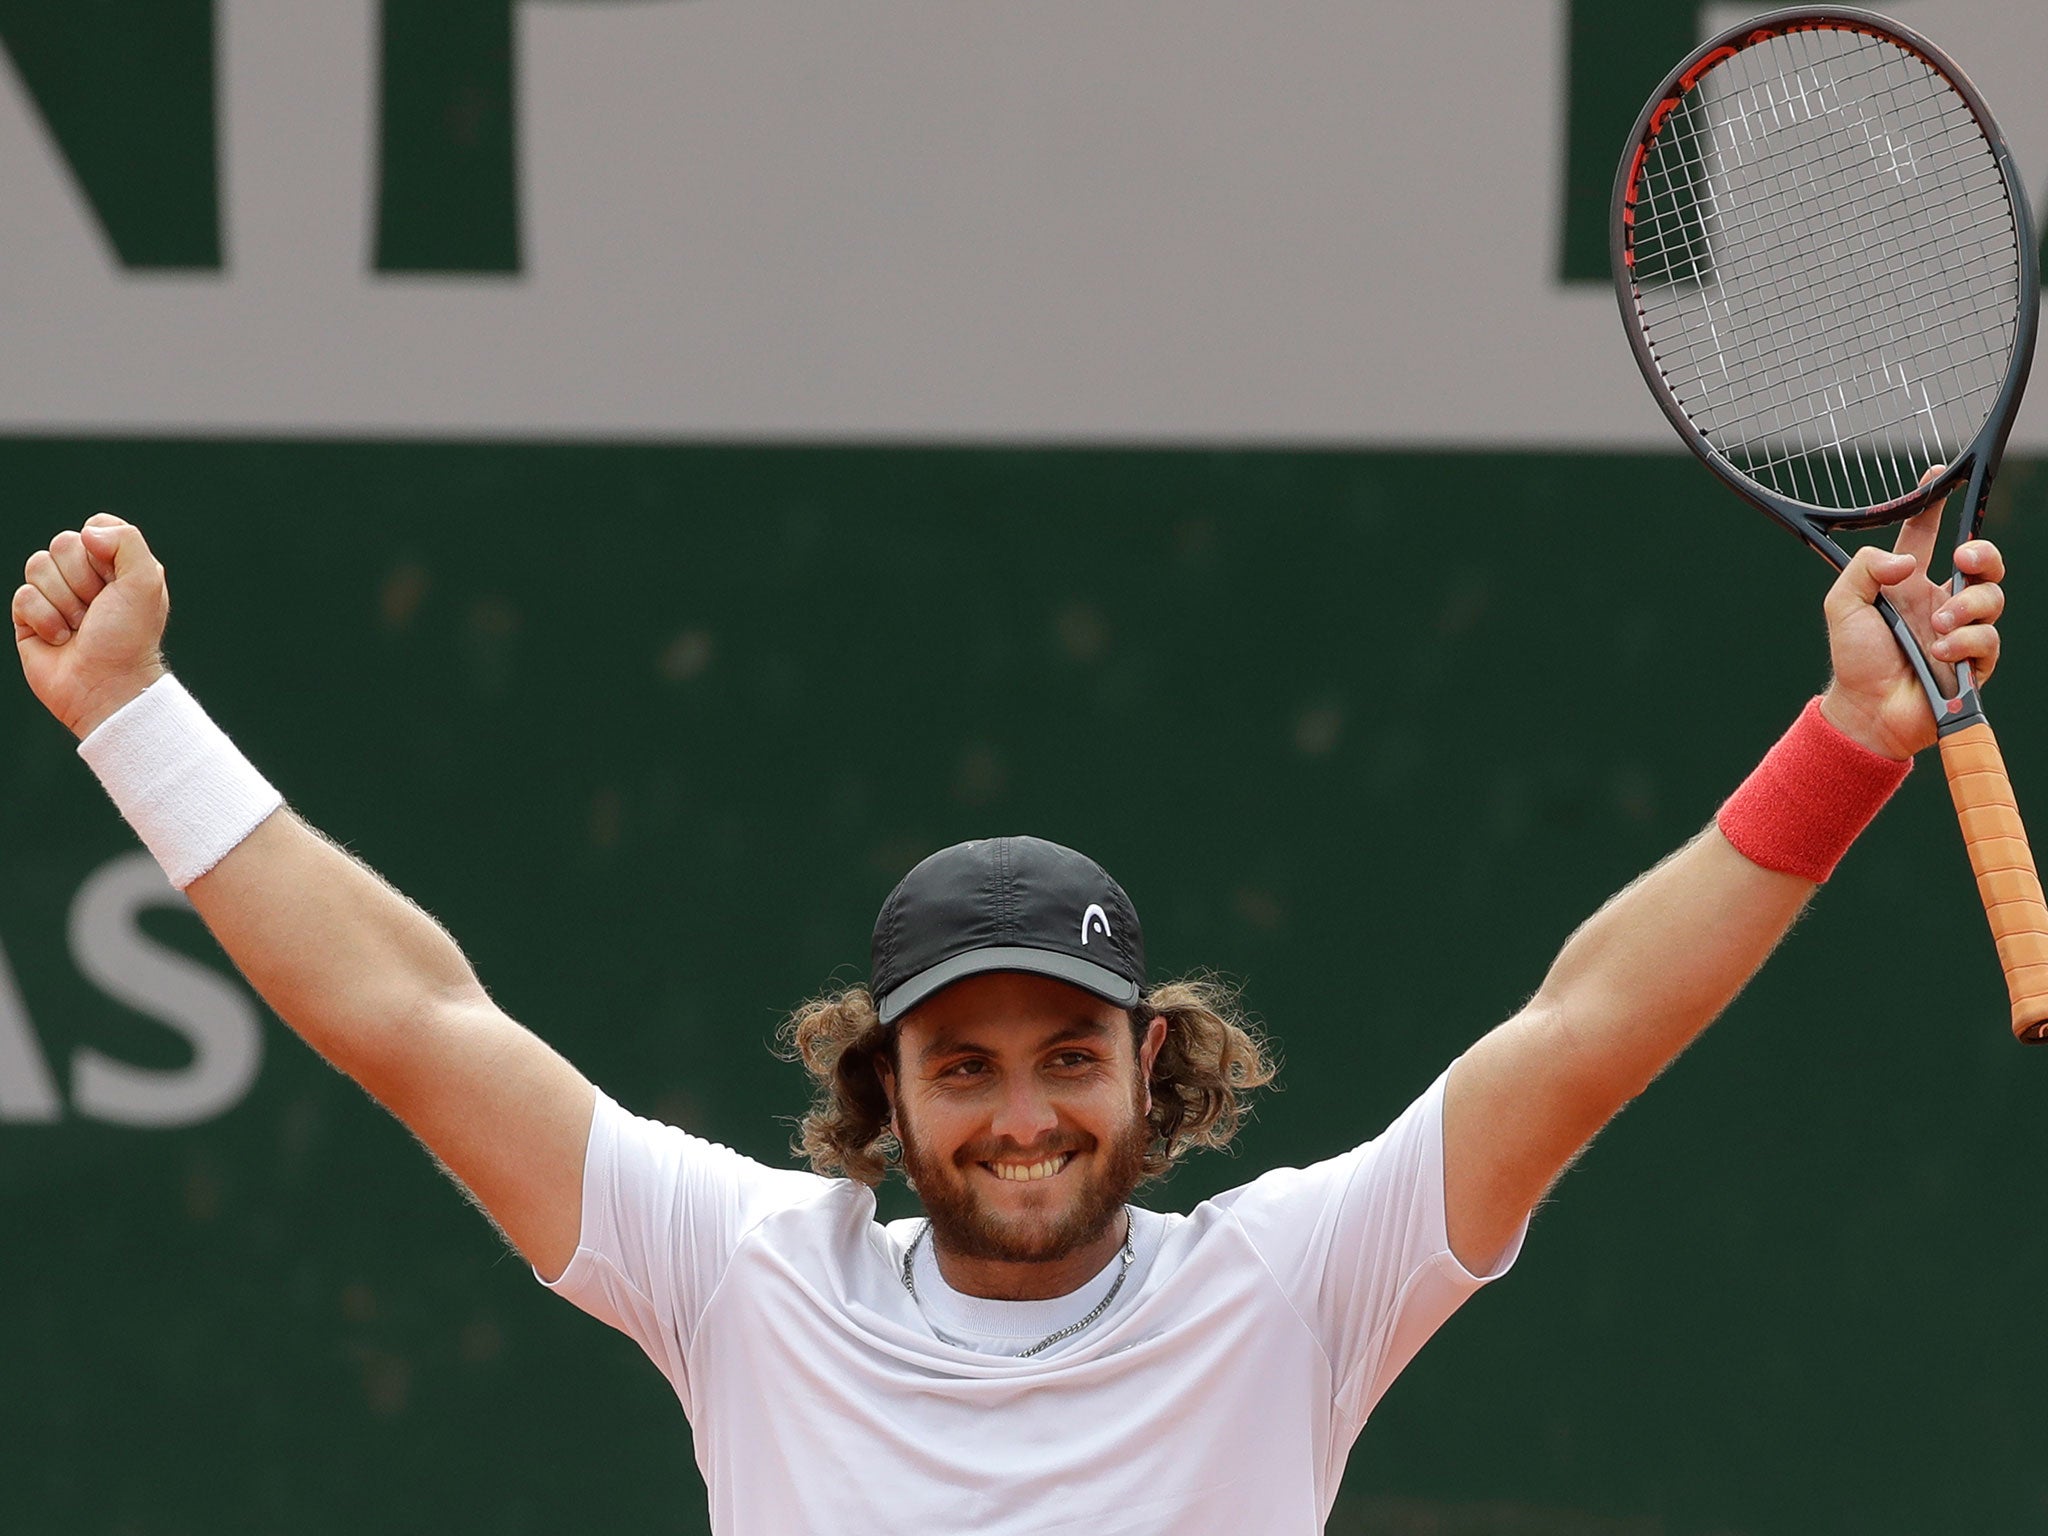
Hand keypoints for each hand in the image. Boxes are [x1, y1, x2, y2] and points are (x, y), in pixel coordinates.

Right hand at [12, 515, 170, 738]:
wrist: (105, 685)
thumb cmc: (129, 638)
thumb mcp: (146, 582)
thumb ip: (127, 540)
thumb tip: (88, 532)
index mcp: (118, 565)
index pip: (95, 527)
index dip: (101, 551)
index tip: (116, 582)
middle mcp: (88, 577)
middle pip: (62, 544)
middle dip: (81, 581)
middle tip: (98, 610)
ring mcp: (56, 595)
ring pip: (37, 566)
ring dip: (63, 602)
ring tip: (80, 626)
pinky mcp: (30, 616)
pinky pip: (22, 595)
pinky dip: (44, 619)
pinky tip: (61, 639)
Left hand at [1819, 473, 2003, 759]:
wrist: (1867, 711)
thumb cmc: (1854, 659)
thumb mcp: (1843, 604)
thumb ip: (1866, 568)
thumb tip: (1909, 562)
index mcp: (1907, 584)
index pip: (1925, 536)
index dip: (1932, 507)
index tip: (1935, 477)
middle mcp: (1939, 601)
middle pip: (1982, 562)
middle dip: (1982, 553)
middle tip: (1963, 559)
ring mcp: (1960, 630)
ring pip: (1991, 598)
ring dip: (1966, 607)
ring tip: (1937, 627)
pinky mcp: (1975, 661)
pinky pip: (1989, 639)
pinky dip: (1965, 642)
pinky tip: (1940, 654)